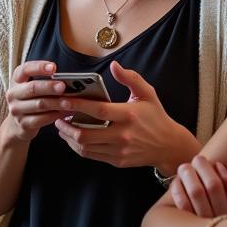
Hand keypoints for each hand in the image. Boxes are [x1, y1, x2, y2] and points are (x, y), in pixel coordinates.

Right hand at [4, 60, 73, 142]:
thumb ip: (43, 80)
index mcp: (16, 80)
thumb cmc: (29, 100)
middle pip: (32, 88)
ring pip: (40, 104)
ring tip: (70, 102)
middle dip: (49, 87)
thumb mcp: (29, 87)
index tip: (53, 67)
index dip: (39, 67)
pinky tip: (66, 113)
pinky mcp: (23, 124)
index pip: (25, 69)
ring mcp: (16, 110)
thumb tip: (66, 79)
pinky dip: (56, 115)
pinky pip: (42, 119)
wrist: (16, 124)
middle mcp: (13, 94)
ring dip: (57, 103)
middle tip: (63, 86)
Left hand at [53, 61, 198, 170]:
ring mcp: (119, 150)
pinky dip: (78, 147)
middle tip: (57, 115)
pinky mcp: (117, 161)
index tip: (63, 100)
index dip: (78, 105)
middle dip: (67, 125)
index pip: (99, 111)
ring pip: (86, 147)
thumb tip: (114, 65)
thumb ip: (130, 78)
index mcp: (128, 116)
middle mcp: (123, 135)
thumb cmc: (156, 116)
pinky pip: (92, 155)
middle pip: (86, 134)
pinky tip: (73, 137)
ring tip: (61, 126)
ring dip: (69, 137)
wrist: (169, 146)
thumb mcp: (147, 93)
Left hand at [171, 155, 226, 217]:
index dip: (214, 169)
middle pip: (212, 185)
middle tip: (195, 160)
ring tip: (185, 168)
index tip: (205, 160)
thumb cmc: (223, 221)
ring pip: (196, 192)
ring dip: (188, 175)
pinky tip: (177, 182)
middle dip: (201, 167)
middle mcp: (224, 219)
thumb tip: (218, 165)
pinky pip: (183, 204)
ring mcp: (207, 226)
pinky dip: (178, 189)